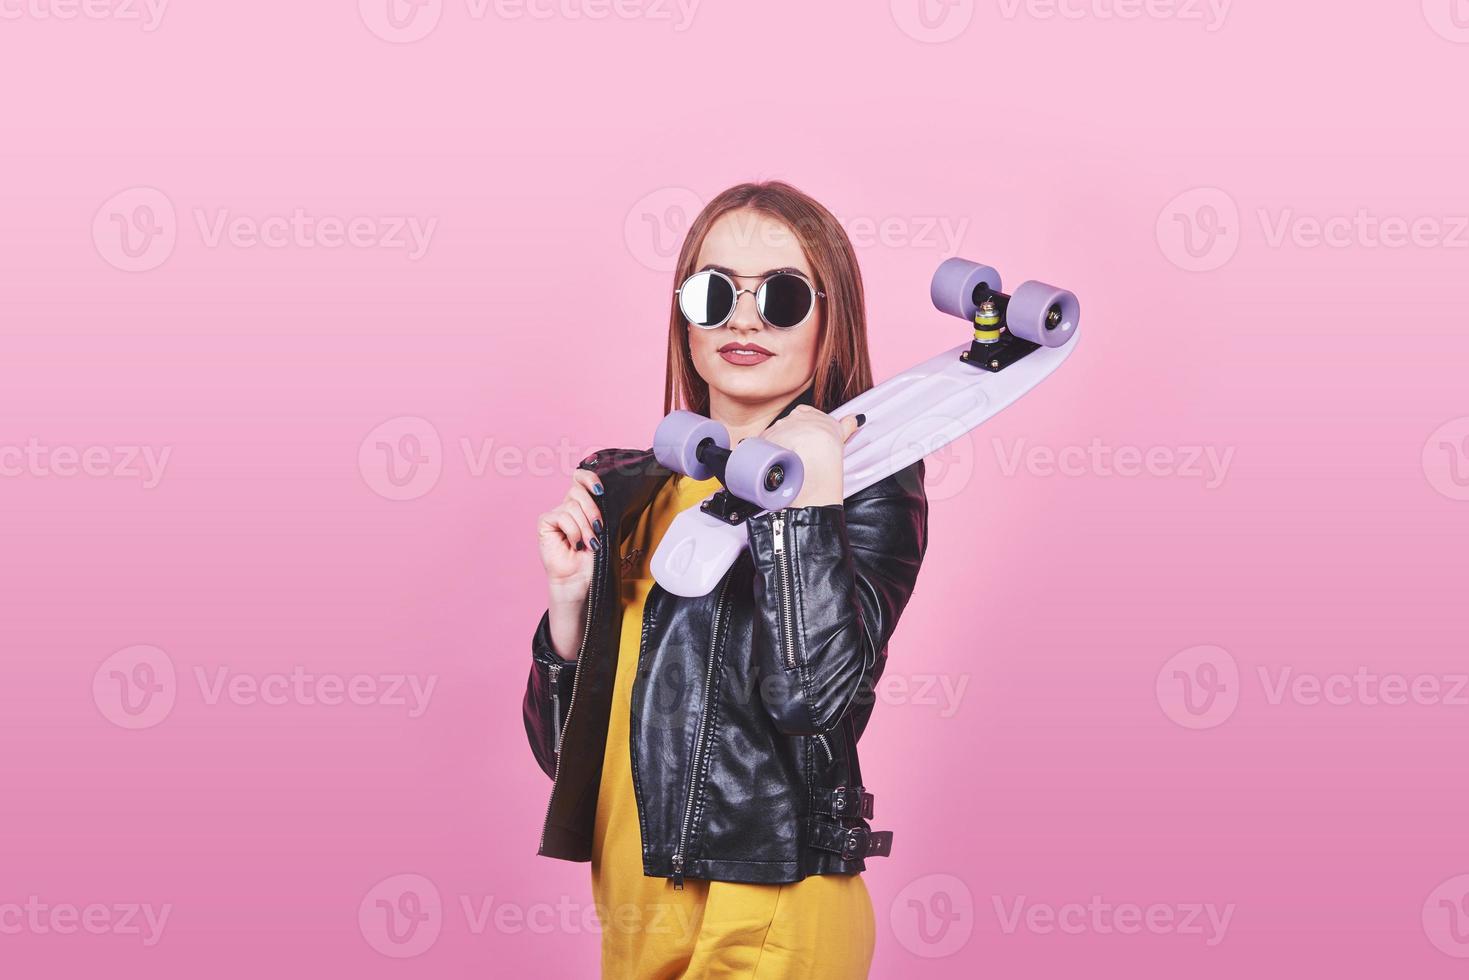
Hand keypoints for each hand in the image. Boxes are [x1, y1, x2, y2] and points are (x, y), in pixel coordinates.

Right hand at [537, 468, 603, 595]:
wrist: (580, 580)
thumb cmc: (594, 559)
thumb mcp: (603, 530)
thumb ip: (601, 511)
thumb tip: (603, 494)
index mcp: (583, 505)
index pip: (581, 479)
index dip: (589, 478)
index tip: (601, 490)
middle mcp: (569, 507)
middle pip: (578, 490)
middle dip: (592, 510)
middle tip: (599, 529)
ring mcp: (556, 514)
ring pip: (571, 505)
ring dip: (585, 527)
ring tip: (589, 544)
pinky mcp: (545, 522)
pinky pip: (562, 516)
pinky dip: (573, 531)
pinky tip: (574, 544)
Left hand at [758, 406, 861, 507]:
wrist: (810, 458)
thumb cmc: (826, 446)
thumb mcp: (840, 432)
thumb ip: (847, 425)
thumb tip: (857, 419)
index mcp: (806, 413)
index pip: (803, 413)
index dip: (806, 427)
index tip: (809, 438)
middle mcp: (789, 419)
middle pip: (788, 427)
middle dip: (792, 439)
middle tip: (800, 455)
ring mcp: (776, 431)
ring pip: (776, 438)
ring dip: (780, 448)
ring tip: (790, 464)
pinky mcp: (765, 443)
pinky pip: (764, 448)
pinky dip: (769, 457)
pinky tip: (776, 466)